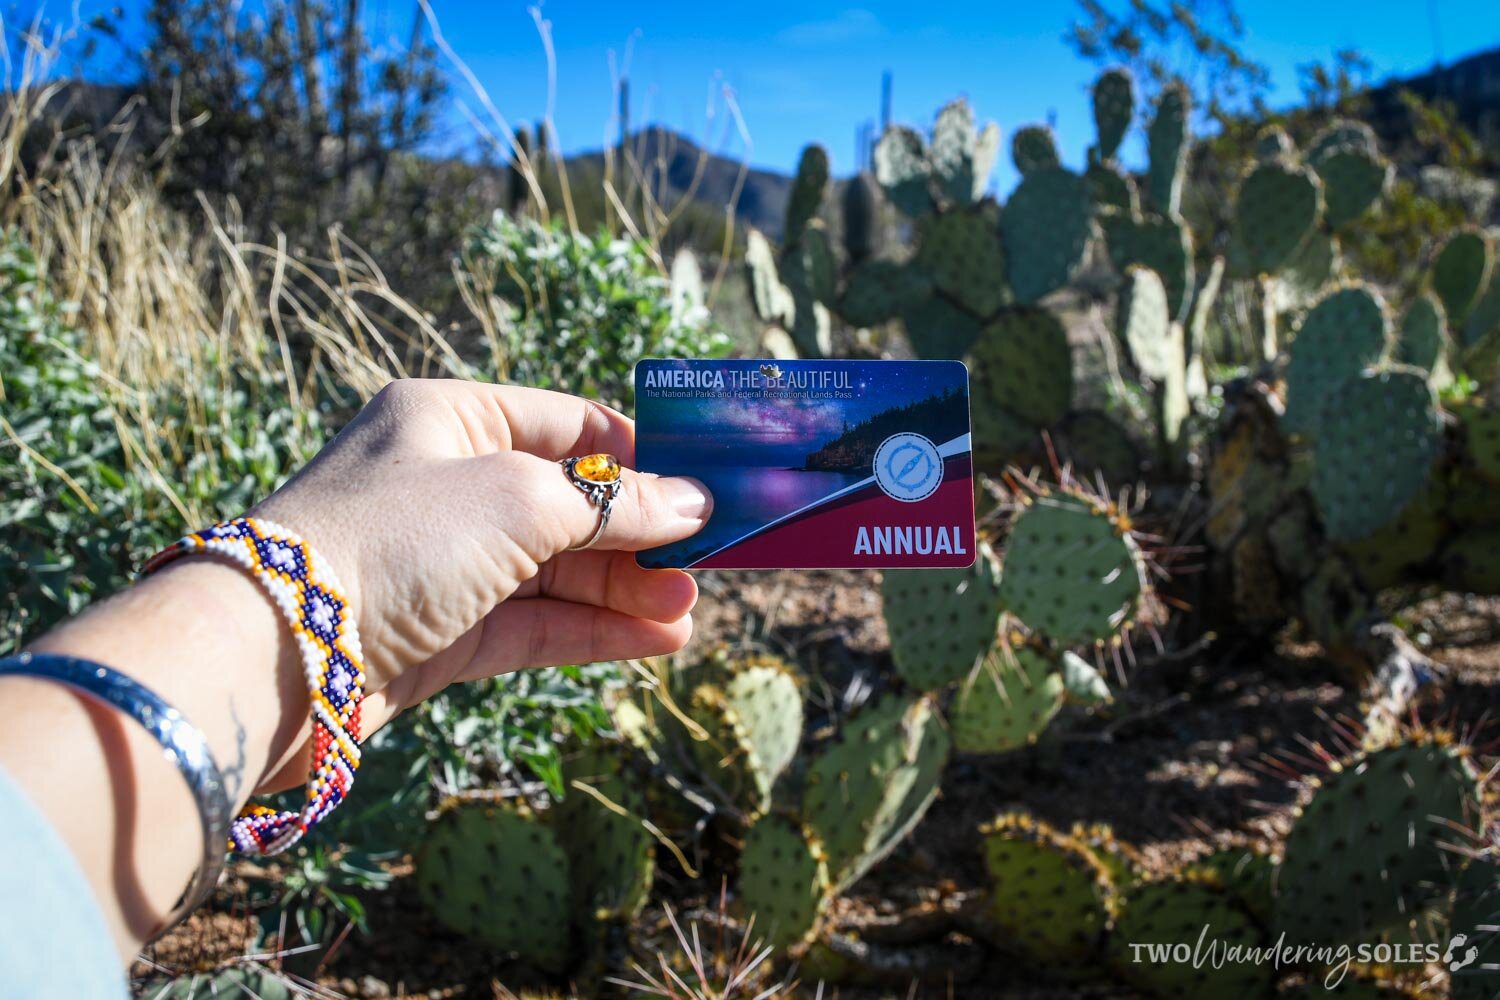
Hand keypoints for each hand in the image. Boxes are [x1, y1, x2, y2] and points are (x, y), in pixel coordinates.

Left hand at [251, 378, 711, 742]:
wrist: (275, 651)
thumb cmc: (392, 540)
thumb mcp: (517, 500)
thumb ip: (610, 503)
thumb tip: (692, 504)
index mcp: (447, 417)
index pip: (564, 425)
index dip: (636, 454)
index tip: (700, 483)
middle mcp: (442, 484)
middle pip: (564, 503)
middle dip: (635, 533)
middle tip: (706, 560)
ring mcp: (440, 562)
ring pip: (551, 571)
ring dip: (621, 589)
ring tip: (687, 609)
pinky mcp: (437, 632)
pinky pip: (530, 624)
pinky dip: (590, 630)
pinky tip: (653, 638)